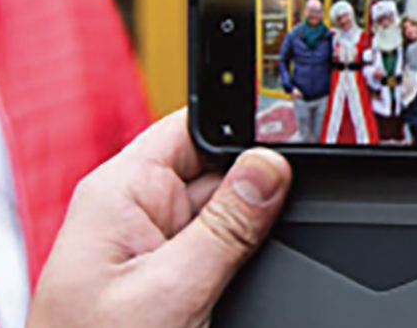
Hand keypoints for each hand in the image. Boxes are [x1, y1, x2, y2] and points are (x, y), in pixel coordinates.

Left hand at [28, 110, 291, 327]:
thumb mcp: (171, 290)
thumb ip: (226, 226)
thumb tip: (271, 165)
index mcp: (120, 191)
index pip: (194, 127)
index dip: (245, 126)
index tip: (296, 137)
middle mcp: (133, 212)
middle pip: (220, 174)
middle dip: (256, 194)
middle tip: (276, 226)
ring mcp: (150, 249)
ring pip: (226, 220)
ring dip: (247, 237)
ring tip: (234, 273)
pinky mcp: (164, 282)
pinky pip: (216, 256)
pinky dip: (237, 265)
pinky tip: (234, 285)